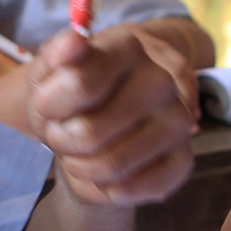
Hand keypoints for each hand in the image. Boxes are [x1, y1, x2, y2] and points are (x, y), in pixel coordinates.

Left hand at [26, 28, 193, 207]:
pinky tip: (107, 172)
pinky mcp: (184, 157)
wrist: (104, 122)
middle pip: (88, 133)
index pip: (78, 84)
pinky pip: (136, 188)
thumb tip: (74, 42)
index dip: (47, 106)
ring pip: (110, 165)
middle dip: (62, 142)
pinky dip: (110, 189)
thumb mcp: (53, 70)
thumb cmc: (74, 93)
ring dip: (81, 168)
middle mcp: (163, 79)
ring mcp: (179, 119)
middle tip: (63, 133)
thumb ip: (57, 54)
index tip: (46, 105)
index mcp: (129, 45)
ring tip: (82, 151)